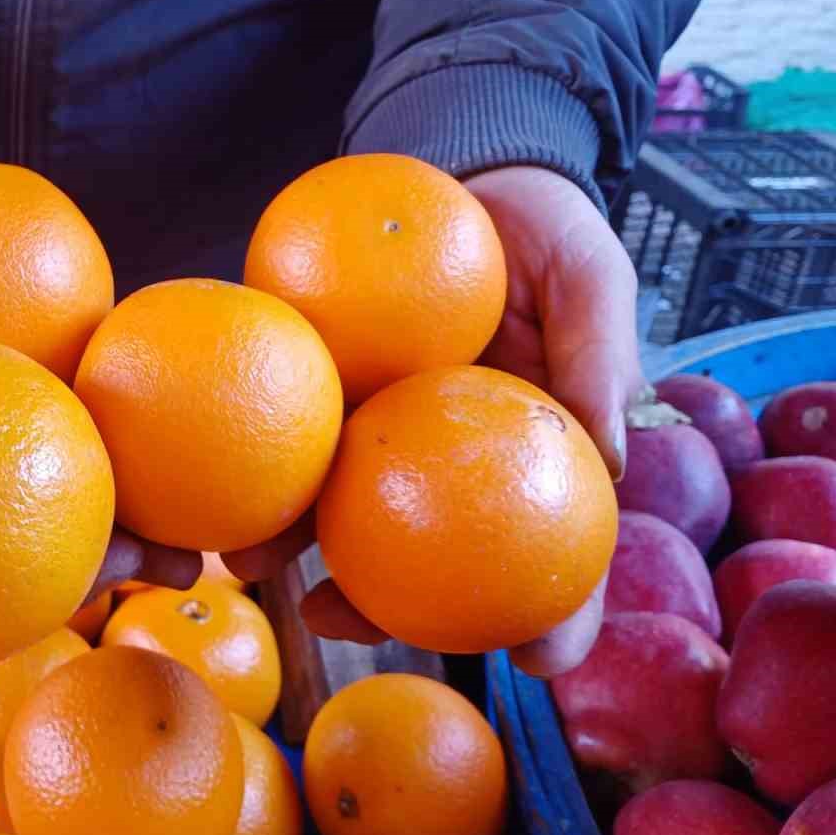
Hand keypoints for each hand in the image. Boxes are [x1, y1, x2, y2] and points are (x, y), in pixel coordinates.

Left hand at [288, 167, 642, 675]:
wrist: (462, 173)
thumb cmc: (544, 231)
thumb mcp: (590, 274)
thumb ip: (598, 351)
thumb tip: (612, 460)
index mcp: (527, 450)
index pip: (557, 547)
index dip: (558, 613)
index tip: (540, 660)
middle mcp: (449, 459)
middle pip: (427, 557)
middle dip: (384, 610)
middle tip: (340, 628)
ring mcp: (382, 429)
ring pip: (341, 507)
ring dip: (295, 545)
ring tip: (253, 567)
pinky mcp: (326, 387)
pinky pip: (293, 428)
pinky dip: (260, 459)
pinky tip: (224, 476)